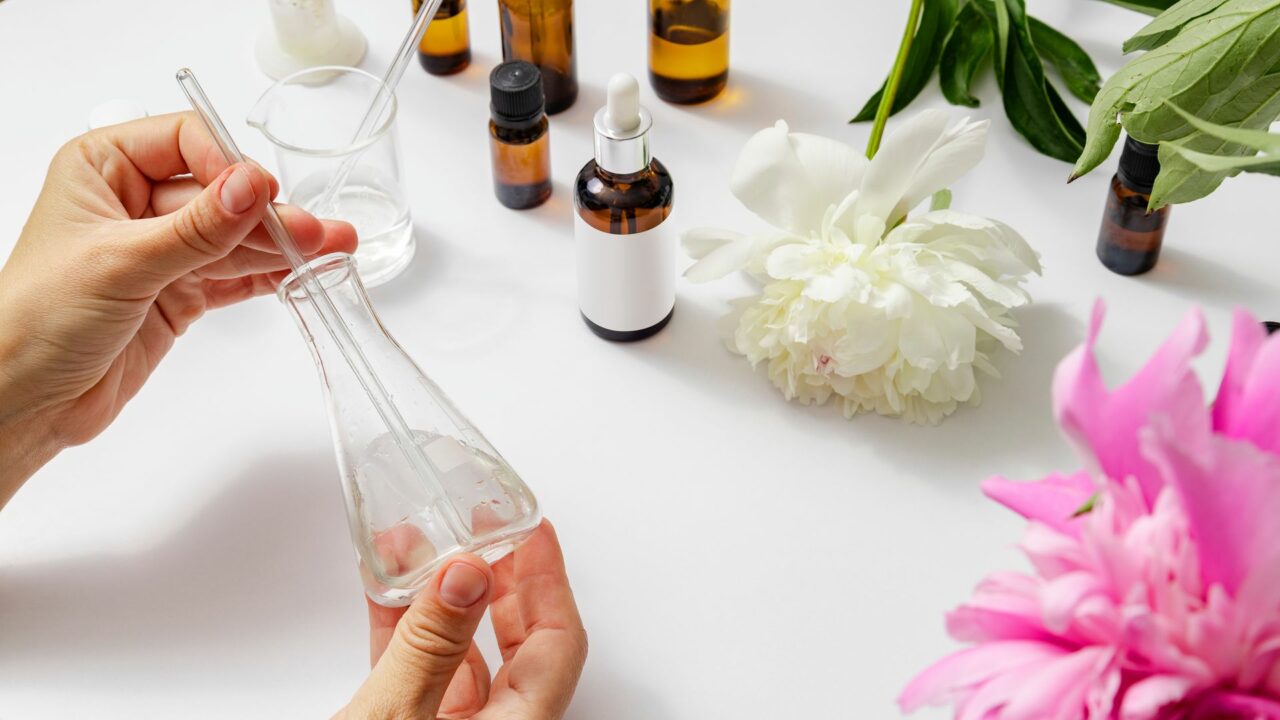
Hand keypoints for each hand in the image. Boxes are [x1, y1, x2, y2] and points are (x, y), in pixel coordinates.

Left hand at [0, 112, 355, 505]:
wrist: (24, 401)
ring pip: (233, 236)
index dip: (228, 165)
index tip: (261, 196)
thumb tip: (250, 187)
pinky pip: (233, 275)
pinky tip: (302, 273)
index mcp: (102, 168)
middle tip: (311, 232)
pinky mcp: (177, 293)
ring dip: (279, 246)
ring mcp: (159, 249)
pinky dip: (267, 276)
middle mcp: (132, 202)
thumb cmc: (36, 320)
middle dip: (267, 214)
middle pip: (219, 192)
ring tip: (329, 249)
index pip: (185, 141)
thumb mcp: (122, 262)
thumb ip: (197, 228)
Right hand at [340, 521, 587, 719]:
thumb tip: (466, 574)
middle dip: (499, 577)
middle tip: (484, 527)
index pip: (557, 640)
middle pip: (518, 642)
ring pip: (462, 655)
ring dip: (440, 598)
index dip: (548, 577)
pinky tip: (386, 590)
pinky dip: (403, 631)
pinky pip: (418, 673)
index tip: (533, 528)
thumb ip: (430, 646)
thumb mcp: (396, 716)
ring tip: (423, 546)